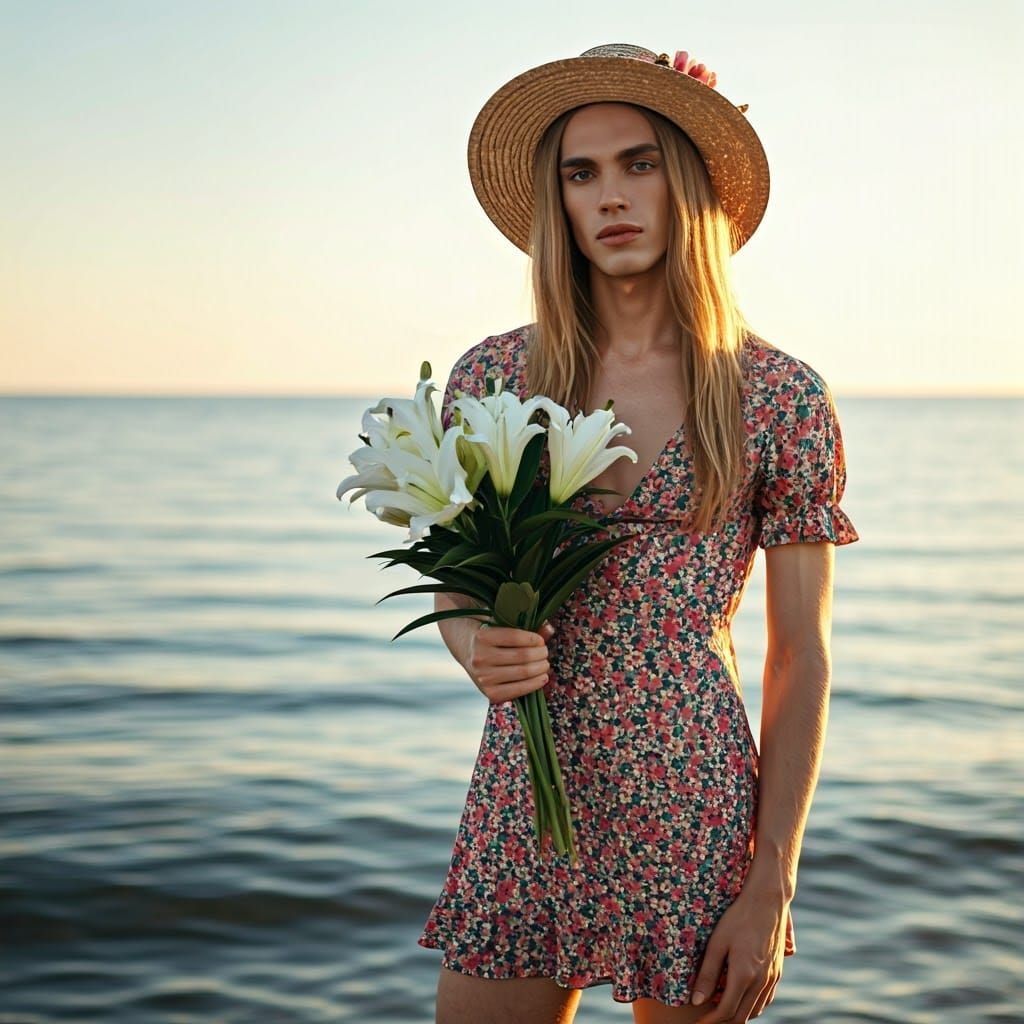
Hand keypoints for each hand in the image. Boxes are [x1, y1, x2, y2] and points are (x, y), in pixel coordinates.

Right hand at [465, 621, 555, 702]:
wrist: (463, 650)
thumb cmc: (488, 635)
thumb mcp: (499, 624)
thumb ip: (524, 626)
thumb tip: (550, 628)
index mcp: (482, 637)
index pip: (516, 637)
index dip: (534, 639)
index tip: (540, 640)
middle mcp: (480, 657)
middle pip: (522, 656)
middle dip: (541, 654)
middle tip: (545, 652)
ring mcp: (483, 677)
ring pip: (522, 673)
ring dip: (540, 669)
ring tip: (545, 664)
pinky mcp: (488, 692)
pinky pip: (517, 690)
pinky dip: (534, 684)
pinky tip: (542, 678)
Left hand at [689, 888, 788, 1021]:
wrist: (767, 901)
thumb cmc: (737, 918)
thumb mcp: (716, 943)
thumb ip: (707, 973)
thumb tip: (696, 1001)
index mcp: (744, 975)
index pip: (726, 1011)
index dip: (710, 1021)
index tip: (698, 1022)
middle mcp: (761, 981)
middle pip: (742, 1016)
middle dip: (723, 1022)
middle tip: (707, 1020)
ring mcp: (772, 978)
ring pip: (755, 1010)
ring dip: (738, 1015)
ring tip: (720, 1011)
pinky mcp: (777, 972)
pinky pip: (765, 999)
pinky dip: (752, 1007)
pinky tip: (741, 1000)